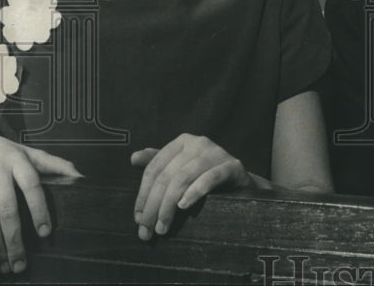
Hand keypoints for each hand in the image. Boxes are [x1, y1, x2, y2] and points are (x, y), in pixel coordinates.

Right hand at [0, 129, 81, 273]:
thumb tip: (81, 176)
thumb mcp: (30, 152)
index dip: (39, 209)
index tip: (45, 233)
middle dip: (14, 238)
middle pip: (6, 209)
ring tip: (5, 265)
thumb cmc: (6, 152)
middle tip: (21, 263)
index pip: (32, 186)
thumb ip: (54, 164)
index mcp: (18, 161)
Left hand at [131, 134, 252, 239]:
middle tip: (147, 230)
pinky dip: (195, 191)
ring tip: (163, 227)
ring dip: (169, 206)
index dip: (143, 195)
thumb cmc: (204, 177)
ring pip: (184, 177)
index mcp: (182, 142)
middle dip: (153, 206)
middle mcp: (198, 142)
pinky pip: (211, 177)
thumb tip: (134, 157)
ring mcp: (217, 152)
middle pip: (167, 175)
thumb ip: (158, 164)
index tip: (138, 219)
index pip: (154, 168)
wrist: (239, 184)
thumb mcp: (179, 170)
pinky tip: (184, 206)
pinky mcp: (233, 166)